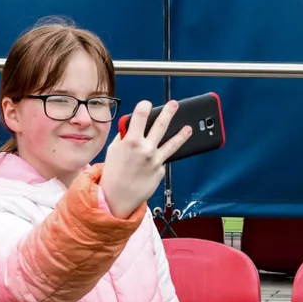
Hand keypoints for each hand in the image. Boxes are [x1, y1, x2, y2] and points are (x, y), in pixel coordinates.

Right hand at [101, 100, 191, 218]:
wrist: (117, 197)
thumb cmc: (113, 173)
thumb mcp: (113, 150)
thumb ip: (124, 137)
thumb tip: (132, 126)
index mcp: (131, 141)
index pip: (140, 115)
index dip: (144, 106)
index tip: (147, 104)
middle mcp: (146, 149)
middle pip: (161, 125)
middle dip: (169, 112)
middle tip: (175, 104)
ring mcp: (156, 161)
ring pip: (173, 143)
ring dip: (182, 134)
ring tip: (189, 128)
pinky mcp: (161, 171)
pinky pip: (161, 160)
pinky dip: (158, 159)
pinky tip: (152, 163)